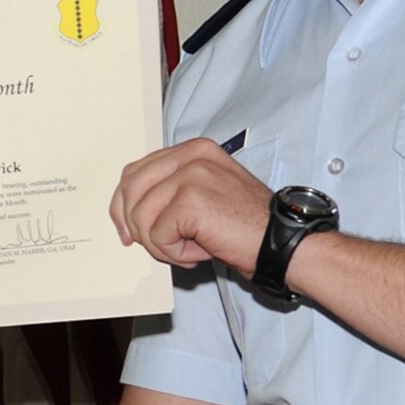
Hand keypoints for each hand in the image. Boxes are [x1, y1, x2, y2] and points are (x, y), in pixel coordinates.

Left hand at [110, 137, 271, 272]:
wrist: (280, 243)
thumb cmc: (246, 226)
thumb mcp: (205, 195)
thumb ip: (171, 192)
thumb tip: (129, 212)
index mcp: (193, 150)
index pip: (136, 171)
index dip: (124, 204)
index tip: (128, 230)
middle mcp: (191, 155)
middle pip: (131, 189)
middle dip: (134, 224)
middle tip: (155, 247)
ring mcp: (191, 175)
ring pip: (141, 216)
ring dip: (159, 244)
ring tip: (187, 250)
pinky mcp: (191, 200)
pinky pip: (158, 235)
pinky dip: (173, 254)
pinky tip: (198, 252)